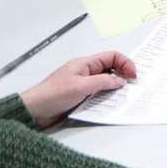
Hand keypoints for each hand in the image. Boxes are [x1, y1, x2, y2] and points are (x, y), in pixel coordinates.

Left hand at [20, 50, 135, 124]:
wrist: (33, 110)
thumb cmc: (53, 95)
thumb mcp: (81, 87)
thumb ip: (103, 82)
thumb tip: (120, 81)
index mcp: (85, 63)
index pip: (112, 56)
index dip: (126, 63)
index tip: (133, 76)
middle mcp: (85, 72)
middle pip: (111, 68)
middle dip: (123, 75)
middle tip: (132, 86)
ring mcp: (83, 84)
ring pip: (106, 82)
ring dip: (115, 88)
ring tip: (122, 96)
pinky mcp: (80, 96)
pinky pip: (98, 93)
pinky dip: (106, 97)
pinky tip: (109, 103)